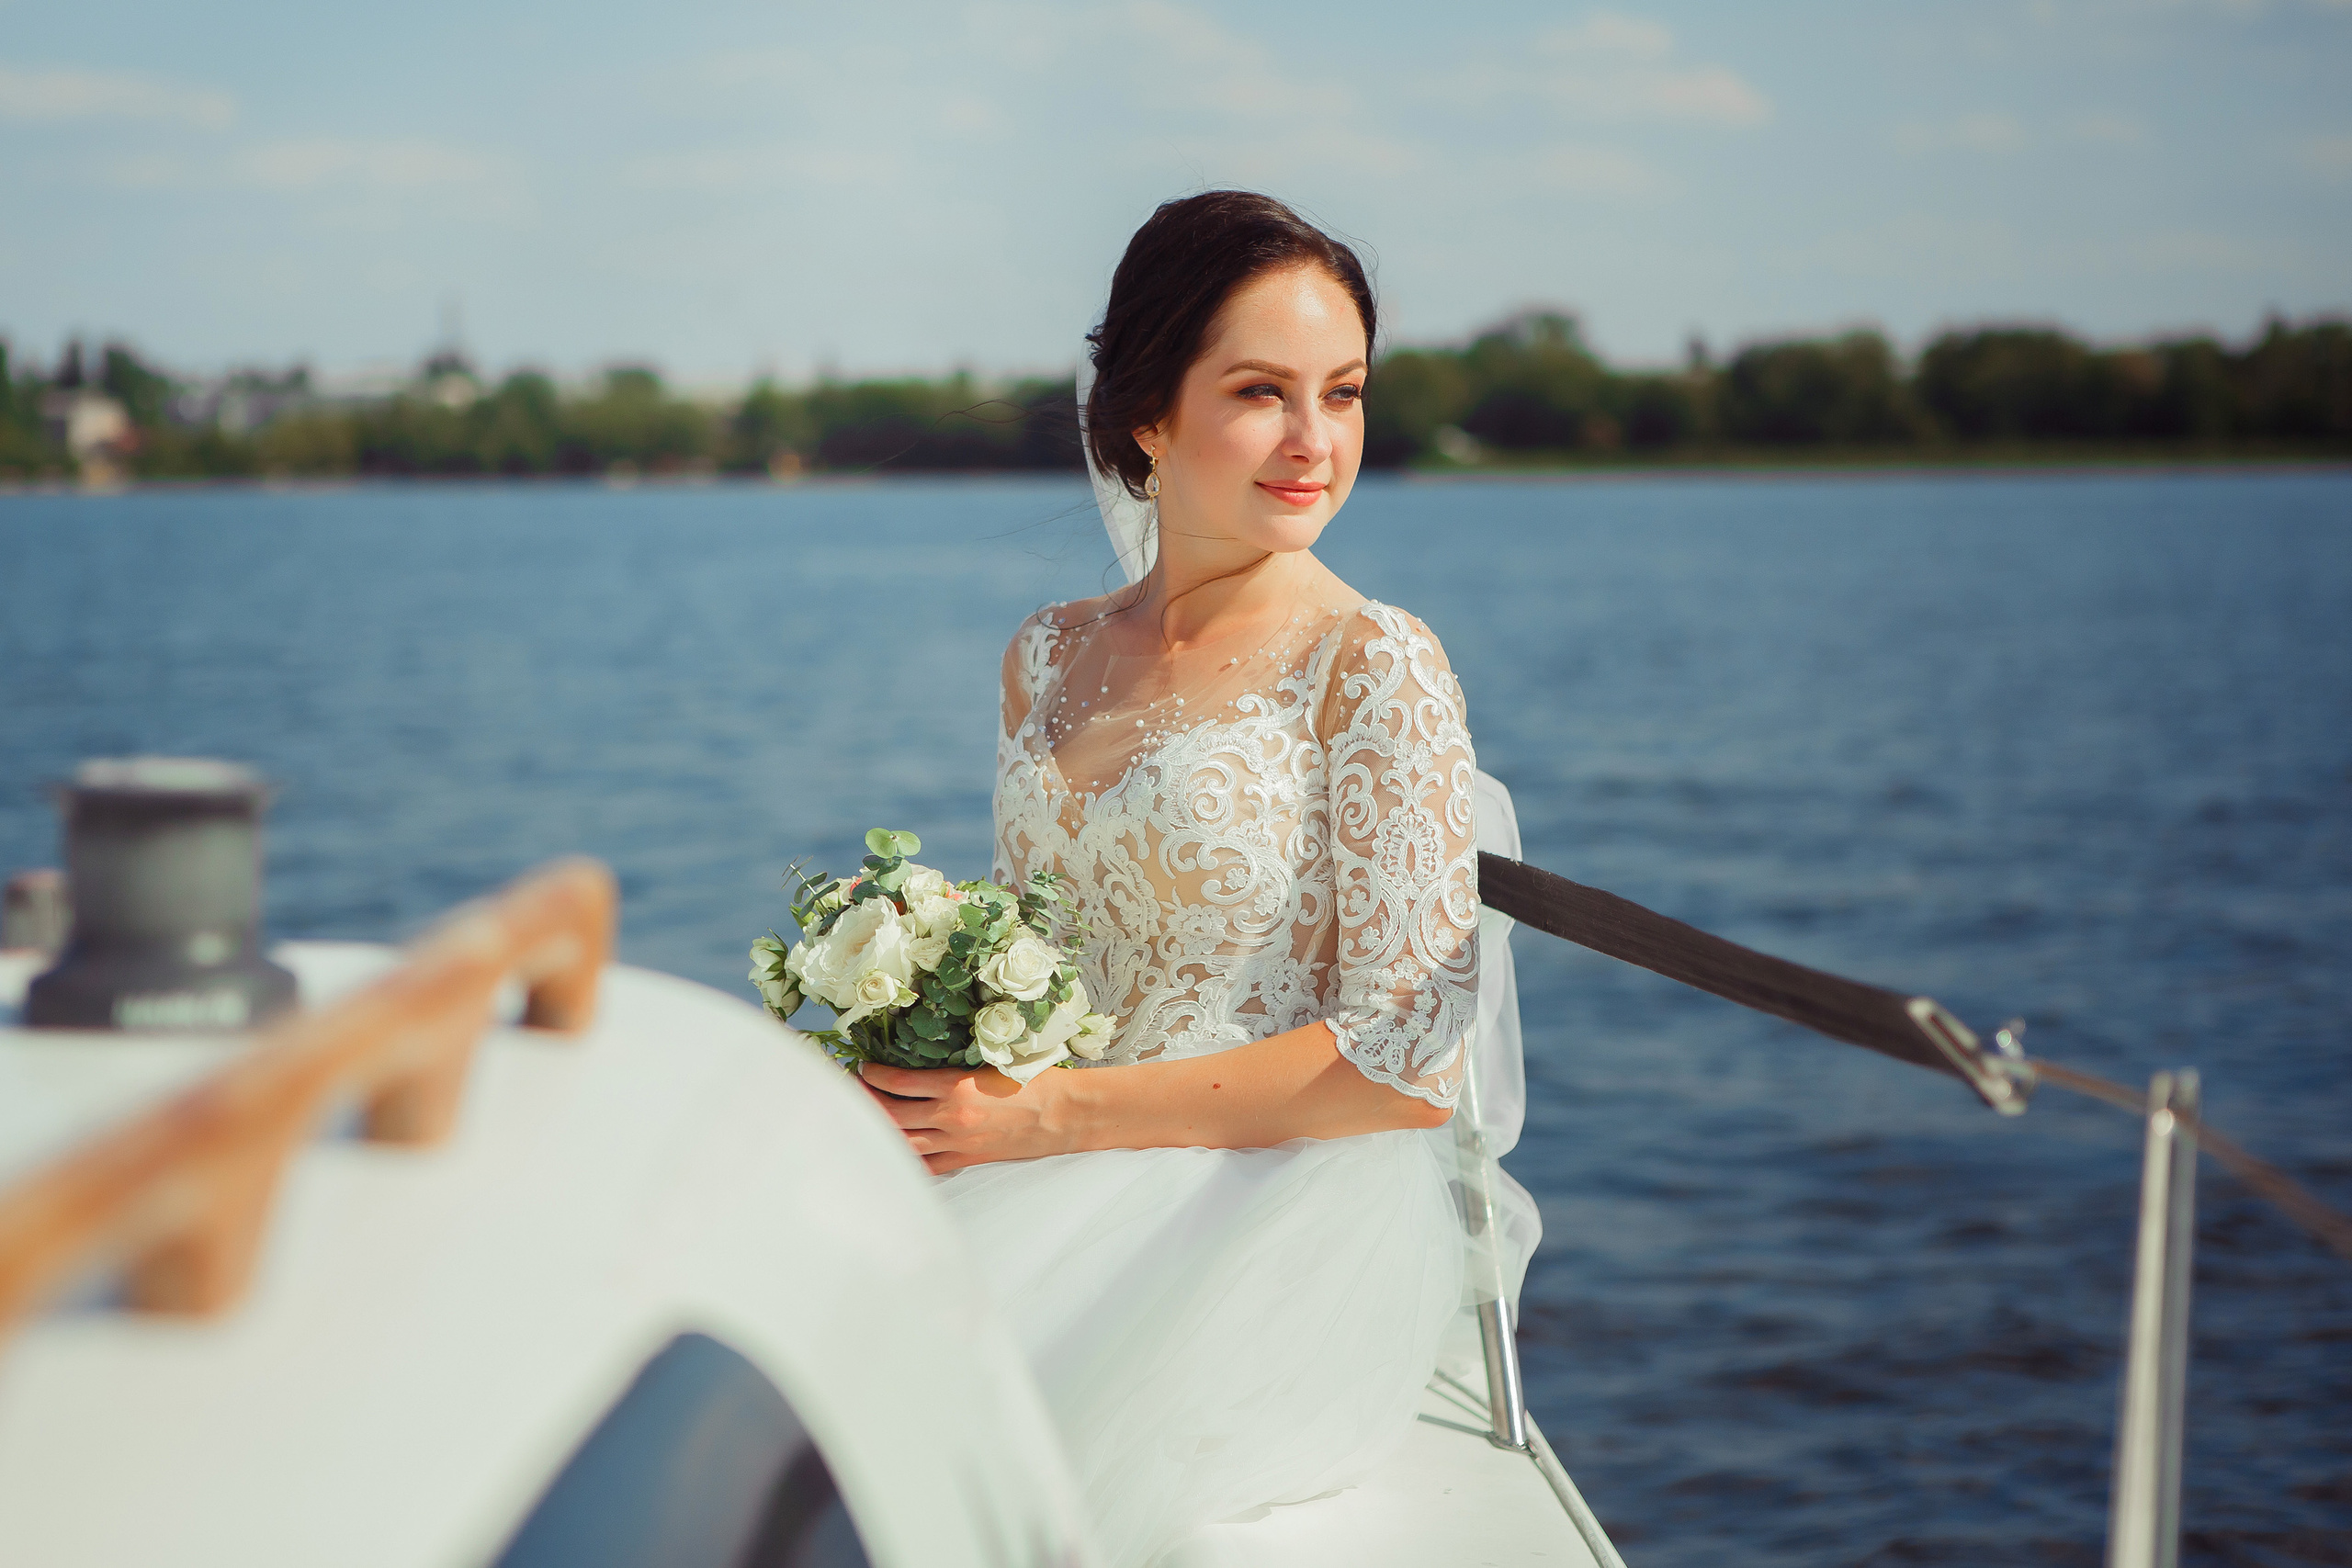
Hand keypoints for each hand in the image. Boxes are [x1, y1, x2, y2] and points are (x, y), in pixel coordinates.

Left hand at [859, 1061, 1073, 1173]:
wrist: (1063, 1114)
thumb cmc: (1034, 1081)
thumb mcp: (992, 1062)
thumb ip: (956, 1065)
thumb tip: (921, 1060)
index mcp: (956, 1087)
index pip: (899, 1082)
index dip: (873, 1076)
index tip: (862, 1068)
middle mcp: (951, 1117)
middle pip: (892, 1114)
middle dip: (865, 1102)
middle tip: (850, 1091)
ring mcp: (957, 1142)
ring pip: (903, 1141)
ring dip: (879, 1129)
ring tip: (864, 1118)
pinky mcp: (966, 1159)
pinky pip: (926, 1164)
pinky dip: (905, 1157)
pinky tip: (892, 1149)